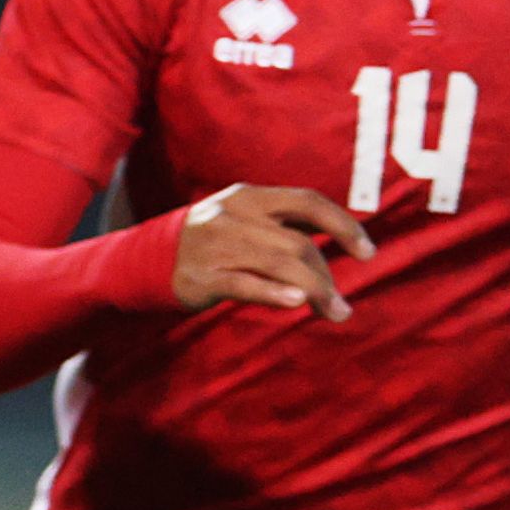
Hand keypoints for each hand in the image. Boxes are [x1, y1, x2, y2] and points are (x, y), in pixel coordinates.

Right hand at [170, 184, 371, 323]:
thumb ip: (284, 223)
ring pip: (278, 263)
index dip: (343, 225)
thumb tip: (340, 235)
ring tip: (334, 312)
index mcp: (249, 197)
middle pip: (297, 243)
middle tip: (341, 305)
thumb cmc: (207, 243)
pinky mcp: (200, 277)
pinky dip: (273, 292)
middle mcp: (233, 216)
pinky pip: (244, 284)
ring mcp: (215, 246)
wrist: (142, 261)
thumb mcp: (242, 219)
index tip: (367, 253)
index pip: (307, 202)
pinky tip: (296, 302)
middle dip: (327, 276)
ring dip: (314, 290)